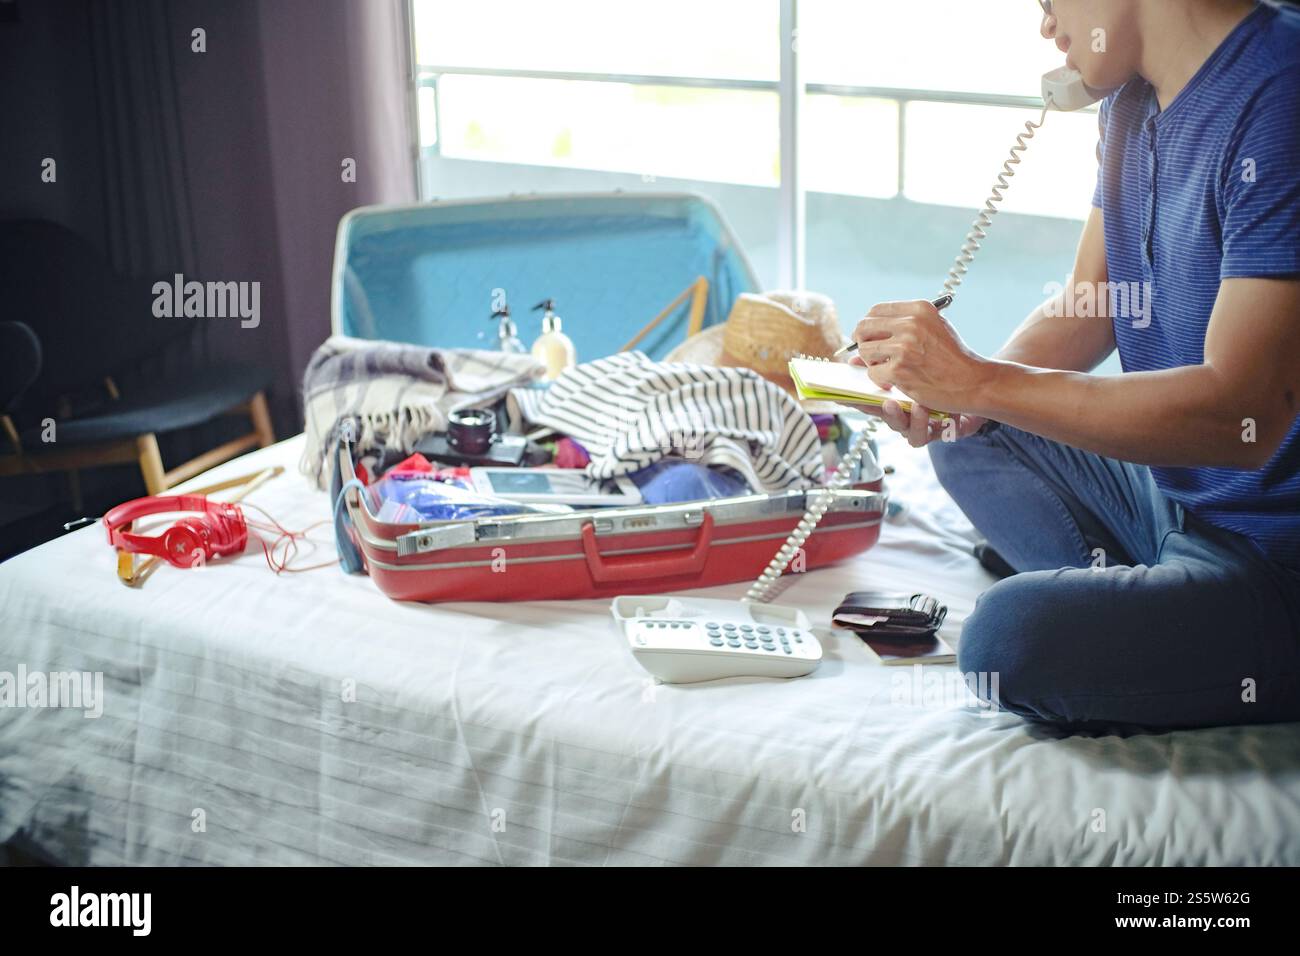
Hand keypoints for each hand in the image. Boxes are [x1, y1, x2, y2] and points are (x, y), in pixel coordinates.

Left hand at [845, 299, 992, 446]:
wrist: (973, 381)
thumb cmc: (953, 356)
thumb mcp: (935, 327)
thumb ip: (904, 324)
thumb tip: (862, 332)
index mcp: (919, 309)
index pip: (875, 311)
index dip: (869, 326)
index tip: (872, 338)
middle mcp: (911, 324)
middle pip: (863, 327)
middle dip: (864, 343)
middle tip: (874, 355)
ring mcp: (904, 347)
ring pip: (864, 351)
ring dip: (872, 363)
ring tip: (888, 369)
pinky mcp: (900, 370)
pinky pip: (873, 373)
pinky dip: (881, 380)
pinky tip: (895, 381)